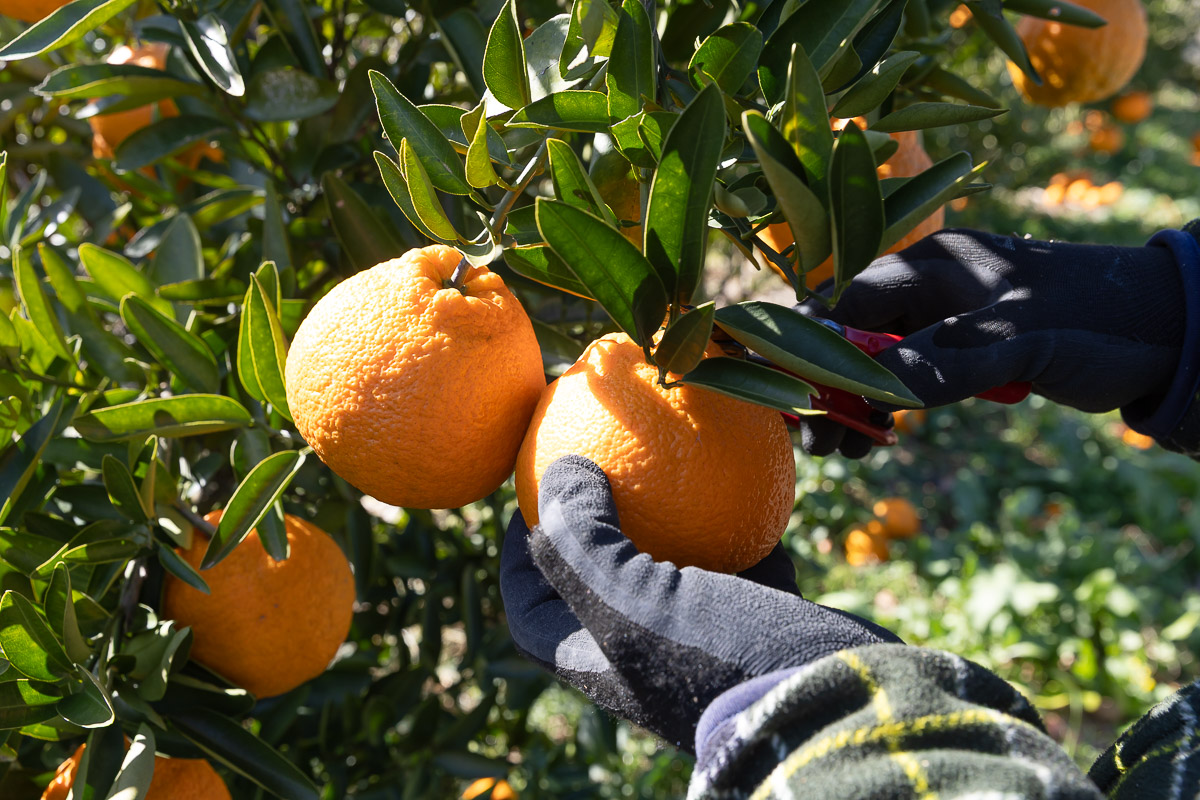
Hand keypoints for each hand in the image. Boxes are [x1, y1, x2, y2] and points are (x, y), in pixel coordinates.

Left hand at [499, 455, 899, 751]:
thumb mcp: (631, 604)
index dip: (519, 552)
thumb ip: (579, 541)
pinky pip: (743, 556)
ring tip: (667, 451)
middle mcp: (650, 650)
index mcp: (603, 661)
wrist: (841, 706)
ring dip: (670, 510)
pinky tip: (743, 467)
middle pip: (603, 575)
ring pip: (677, 559)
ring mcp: (709, 635)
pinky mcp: (765, 617)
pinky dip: (739, 516)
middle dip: (596, 519)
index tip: (529, 491)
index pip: (533, 605)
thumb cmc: (723, 658)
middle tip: (598, 454)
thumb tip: (559, 469)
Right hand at [797, 228, 1187, 455]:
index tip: (799, 402)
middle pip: (853, 333)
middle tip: (823, 441)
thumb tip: (876, 391)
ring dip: (855, 401)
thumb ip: (949, 360)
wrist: (1171, 330)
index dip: (815, 350)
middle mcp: (932, 285)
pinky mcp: (965, 347)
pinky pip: (908, 373)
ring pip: (876, 357)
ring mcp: (947, 316)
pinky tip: (883, 434)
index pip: (849, 302)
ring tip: (847, 448)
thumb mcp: (1022, 340)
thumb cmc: (1101, 320)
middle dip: (829, 386)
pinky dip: (889, 403)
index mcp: (936, 263)